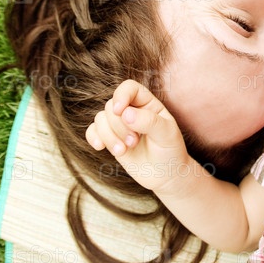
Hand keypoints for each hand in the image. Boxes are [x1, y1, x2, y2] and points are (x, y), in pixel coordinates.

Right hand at [86, 79, 194, 194]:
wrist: (165, 175)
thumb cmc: (170, 151)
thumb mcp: (167, 134)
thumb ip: (149, 121)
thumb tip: (126, 114)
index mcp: (148, 104)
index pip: (129, 88)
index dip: (121, 95)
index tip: (120, 111)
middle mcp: (132, 111)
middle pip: (111, 106)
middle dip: (119, 126)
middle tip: (134, 142)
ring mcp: (119, 125)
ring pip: (100, 119)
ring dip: (109, 136)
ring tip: (124, 151)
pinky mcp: (110, 139)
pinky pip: (92, 131)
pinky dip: (94, 137)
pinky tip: (100, 147)